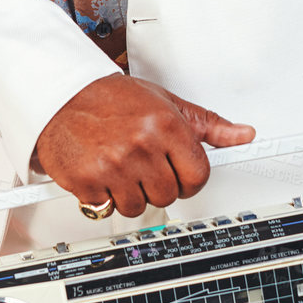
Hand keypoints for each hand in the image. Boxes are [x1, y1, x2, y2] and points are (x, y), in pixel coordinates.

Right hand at [30, 75, 255, 219]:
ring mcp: (113, 166)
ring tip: (121, 166)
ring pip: (139, 206)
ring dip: (131, 192)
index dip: (191, 177)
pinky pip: (107, 207)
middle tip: (144, 163)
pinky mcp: (88, 182)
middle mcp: (140, 146)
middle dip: (159, 183)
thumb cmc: (110, 98)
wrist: (61, 94)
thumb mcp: (165, 102)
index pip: (198, 175)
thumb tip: (242, 134)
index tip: (182, 171)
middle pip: (169, 194)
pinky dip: (104, 196)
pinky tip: (101, 171)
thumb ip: (206, 124)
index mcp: (165, 125)